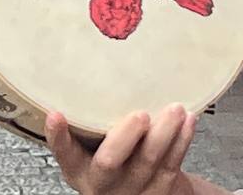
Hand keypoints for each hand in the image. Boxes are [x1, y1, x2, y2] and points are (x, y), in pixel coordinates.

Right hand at [46, 107, 198, 194]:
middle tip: (139, 115)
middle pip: (110, 162)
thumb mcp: (90, 147)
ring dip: (164, 134)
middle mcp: (103, 182)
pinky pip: (173, 164)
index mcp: (79, 169)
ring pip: (148, 162)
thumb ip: (88, 120)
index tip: (55, 115)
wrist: (141, 192)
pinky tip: (188, 121)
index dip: (58, 136)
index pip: (64, 152)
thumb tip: (90, 61)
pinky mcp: (162, 189)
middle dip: (125, 138)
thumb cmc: (113, 160)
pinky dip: (182, 141)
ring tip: (175, 109)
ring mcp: (134, 188)